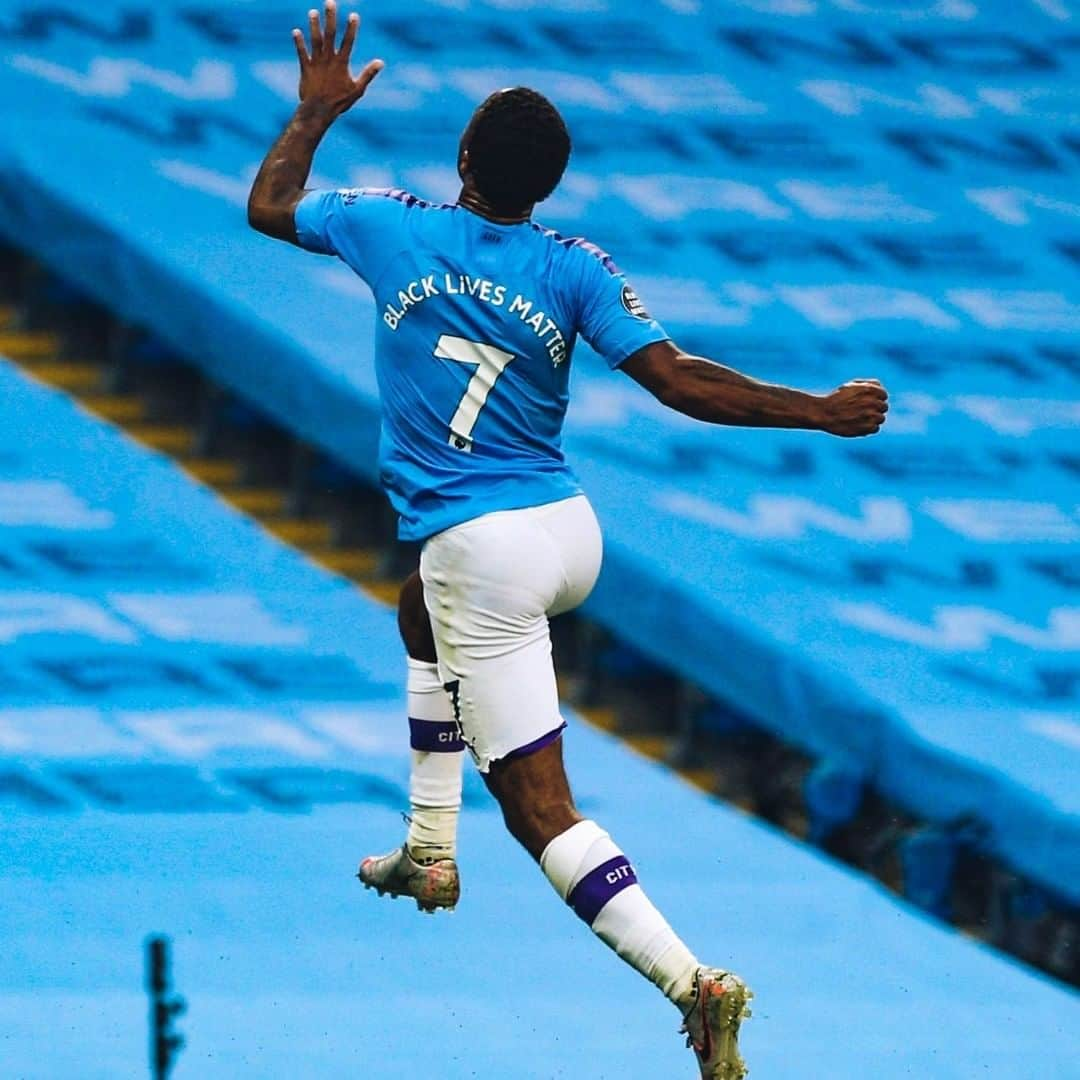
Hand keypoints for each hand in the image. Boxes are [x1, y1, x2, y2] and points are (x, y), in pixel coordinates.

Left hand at [293, 0, 383, 115]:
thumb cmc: (340, 102)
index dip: (351, 28)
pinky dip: (299, 43)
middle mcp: (329, 60)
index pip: (348, 42)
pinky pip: (301, 53)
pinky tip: (296, 31)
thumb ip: (368, 74)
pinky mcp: (306, 69)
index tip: (353, 15)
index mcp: (342, 64)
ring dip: (314, 26)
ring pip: (315, 41)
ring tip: (313, 12)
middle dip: (331, 18)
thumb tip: (380, 62)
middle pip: (330, 35)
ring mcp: (316, 63)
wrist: (320, 111)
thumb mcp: (358, 89)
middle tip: (330, 2)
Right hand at [818, 379, 888, 436]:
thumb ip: (868, 385)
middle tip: (862, 412)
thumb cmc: (836, 399)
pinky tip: (858, 425)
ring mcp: (870, 415)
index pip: (884, 395)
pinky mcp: (866, 428)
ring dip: (872, 419)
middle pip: (883, 407)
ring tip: (860, 419)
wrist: (823, 413)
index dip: (876, 399)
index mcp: (869, 389)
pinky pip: (875, 428)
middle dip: (875, 409)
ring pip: (881, 418)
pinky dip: (868, 428)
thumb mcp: (851, 386)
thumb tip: (880, 387)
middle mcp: (872, 402)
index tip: (867, 402)